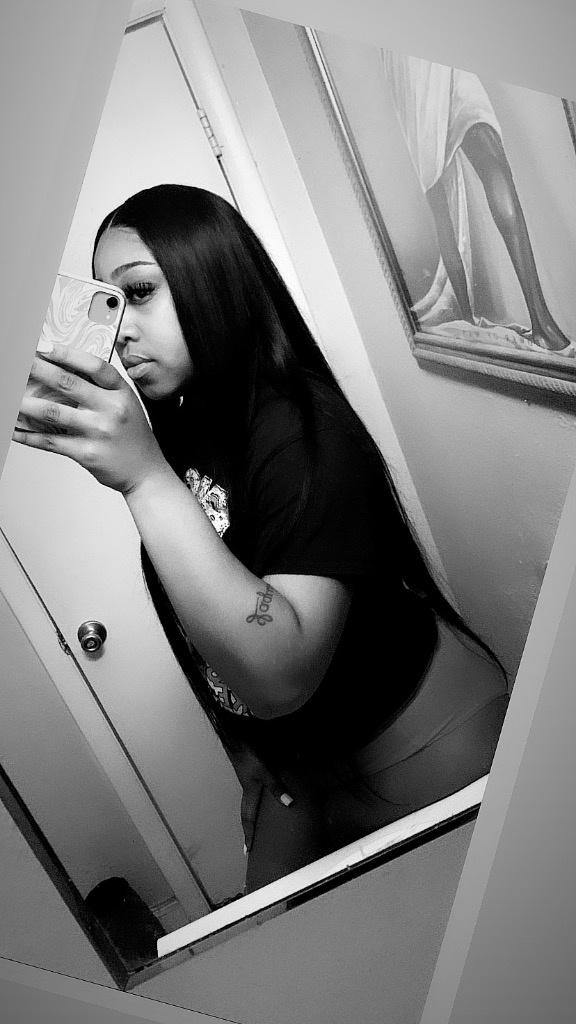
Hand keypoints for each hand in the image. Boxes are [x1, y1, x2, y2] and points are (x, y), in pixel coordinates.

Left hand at [12, 344, 168, 493]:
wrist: (145, 472)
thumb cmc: (132, 437)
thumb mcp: (126, 405)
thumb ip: (101, 390)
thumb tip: (62, 372)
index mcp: (122, 393)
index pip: (95, 366)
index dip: (68, 354)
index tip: (45, 347)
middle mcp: (111, 410)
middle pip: (68, 383)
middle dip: (38, 369)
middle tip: (20, 362)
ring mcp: (98, 432)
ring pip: (53, 412)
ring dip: (26, 403)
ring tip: (10, 396)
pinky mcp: (86, 453)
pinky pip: (50, 441)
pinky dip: (28, 435)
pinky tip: (15, 429)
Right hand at [228, 745, 293, 852]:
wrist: (238, 736)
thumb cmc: (248, 754)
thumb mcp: (264, 772)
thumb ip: (276, 787)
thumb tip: (289, 804)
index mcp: (250, 792)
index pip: (248, 818)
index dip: (249, 834)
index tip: (248, 851)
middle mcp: (249, 788)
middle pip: (248, 812)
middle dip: (250, 828)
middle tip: (251, 843)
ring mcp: (251, 779)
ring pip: (253, 801)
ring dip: (255, 813)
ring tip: (259, 824)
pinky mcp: (255, 769)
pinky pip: (260, 788)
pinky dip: (265, 796)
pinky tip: (271, 795)